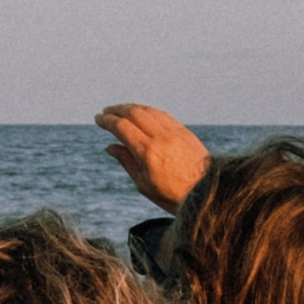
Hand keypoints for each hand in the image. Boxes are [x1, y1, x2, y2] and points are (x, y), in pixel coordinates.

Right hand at [95, 104, 211, 211]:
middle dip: (117, 110)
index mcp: (147, 152)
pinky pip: (162, 115)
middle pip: (134, 113)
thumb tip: (110, 147)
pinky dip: (148, 111)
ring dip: (132, 107)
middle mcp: (161, 138)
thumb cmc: (171, 195)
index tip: (98, 118)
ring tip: (121, 110)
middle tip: (106, 112)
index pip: (122, 127)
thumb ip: (126, 161)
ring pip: (149, 110)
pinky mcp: (184, 132)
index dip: (107, 120)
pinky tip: (142, 114)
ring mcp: (174, 132)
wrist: (205, 193)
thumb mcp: (143, 184)